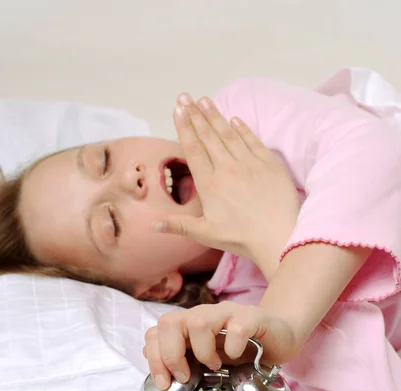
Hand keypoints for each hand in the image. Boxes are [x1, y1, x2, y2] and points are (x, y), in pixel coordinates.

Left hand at [144, 301, 296, 389]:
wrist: (279, 338)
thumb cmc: (242, 350)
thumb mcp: (208, 359)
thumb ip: (182, 358)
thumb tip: (154, 360)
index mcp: (189, 325)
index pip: (156, 332)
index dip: (155, 358)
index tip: (166, 383)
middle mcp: (204, 314)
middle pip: (169, 322)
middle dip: (171, 354)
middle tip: (187, 375)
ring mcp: (227, 313)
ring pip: (198, 321)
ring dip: (202, 351)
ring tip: (215, 365)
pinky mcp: (253, 316)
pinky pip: (237, 327)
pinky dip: (233, 346)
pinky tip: (238, 355)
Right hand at [151, 94, 300, 277]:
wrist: (278, 237)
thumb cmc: (242, 238)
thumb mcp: (206, 234)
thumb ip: (178, 225)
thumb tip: (152, 225)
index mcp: (210, 184)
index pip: (193, 149)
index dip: (184, 127)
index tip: (178, 110)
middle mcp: (228, 169)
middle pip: (208, 136)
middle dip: (195, 114)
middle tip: (185, 97)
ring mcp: (250, 164)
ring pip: (229, 134)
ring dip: (215, 116)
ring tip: (204, 100)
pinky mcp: (269, 165)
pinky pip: (252, 141)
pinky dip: (242, 128)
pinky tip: (234, 119)